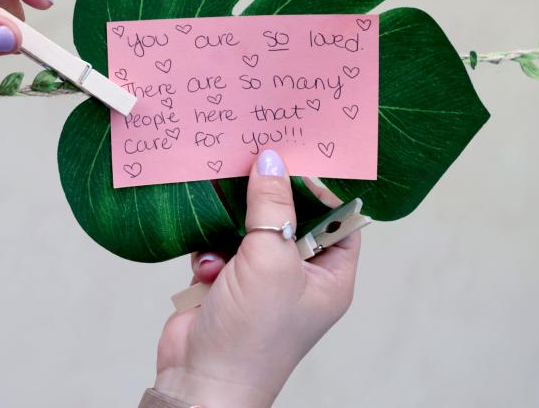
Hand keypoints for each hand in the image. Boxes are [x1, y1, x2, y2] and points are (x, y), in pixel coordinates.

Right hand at [154, 150, 360, 407]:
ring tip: (223, 217)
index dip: (320, 189)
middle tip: (252, 162)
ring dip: (232, 225)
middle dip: (268, 198)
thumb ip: (272, 205)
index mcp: (329, 277)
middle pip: (289, 218)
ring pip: (249, 228)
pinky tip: (206, 266)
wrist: (199, 380)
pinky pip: (220, 245)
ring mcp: (260, 280)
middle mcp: (298, 277)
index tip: (294, 159)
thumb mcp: (272, 260)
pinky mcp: (225, 282)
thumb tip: (272, 158)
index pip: (339, 219)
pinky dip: (210, 249)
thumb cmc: (252, 336)